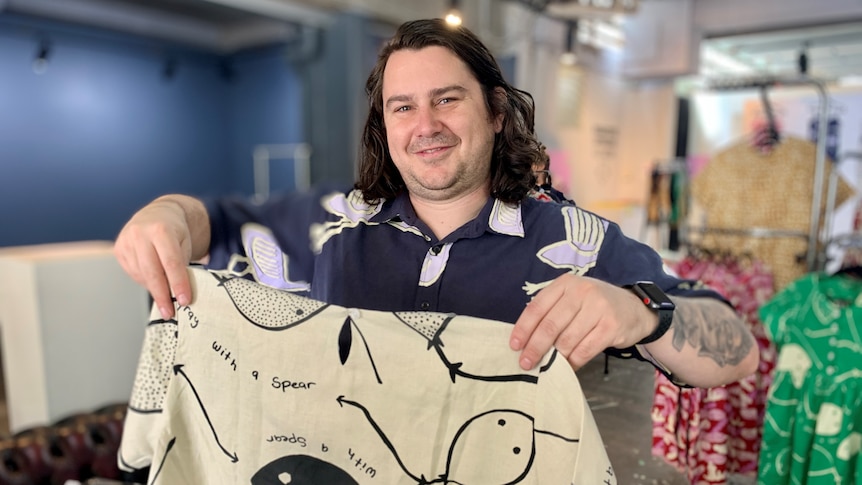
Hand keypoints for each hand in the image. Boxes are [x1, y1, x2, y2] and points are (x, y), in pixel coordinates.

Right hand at [113, 197, 200, 318]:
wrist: (158, 213)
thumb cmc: (176, 232)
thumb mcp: (185, 243)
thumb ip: (182, 264)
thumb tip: (181, 295)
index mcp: (161, 229)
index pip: (171, 262)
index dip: (178, 283)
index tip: (184, 301)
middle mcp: (141, 234)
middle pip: (152, 271)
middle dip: (162, 295)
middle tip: (169, 312)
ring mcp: (126, 241)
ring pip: (141, 274)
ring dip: (154, 289)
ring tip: (164, 298)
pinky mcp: (118, 248)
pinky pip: (132, 272)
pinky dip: (144, 280)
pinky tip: (153, 281)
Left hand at [509, 274, 656, 370]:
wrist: (634, 308)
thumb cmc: (595, 305)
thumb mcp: (573, 297)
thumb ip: (552, 310)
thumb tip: (526, 338)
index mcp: (566, 283)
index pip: (537, 307)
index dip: (523, 328)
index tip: (514, 345)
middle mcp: (582, 292)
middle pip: (550, 325)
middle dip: (535, 347)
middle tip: (525, 363)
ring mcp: (598, 308)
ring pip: (567, 340)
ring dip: (554, 358)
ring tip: (546, 367)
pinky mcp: (611, 327)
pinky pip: (585, 350)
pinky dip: (573, 362)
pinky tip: (567, 368)